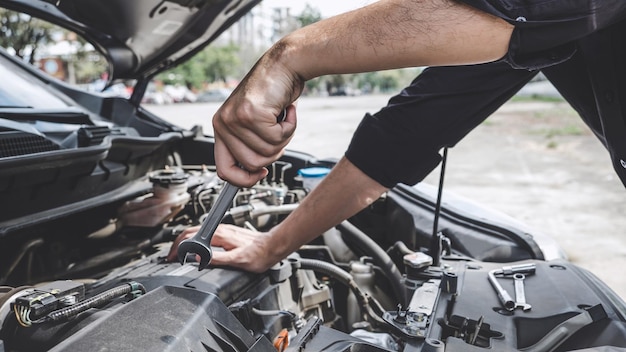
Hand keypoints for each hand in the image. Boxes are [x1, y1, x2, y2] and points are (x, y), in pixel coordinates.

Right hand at [166, 224, 279, 272]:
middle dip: (177, 243)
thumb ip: (216, 259)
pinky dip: (195, 240)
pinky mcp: (227, 233)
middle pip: (191, 232)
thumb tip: (199, 259)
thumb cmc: (259, 254)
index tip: (172, 256)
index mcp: (220, 235)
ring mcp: (224, 230)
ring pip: (198, 232)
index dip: (178, 246)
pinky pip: (205, 234)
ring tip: (179, 253)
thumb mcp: (236, 261)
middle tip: (171, 256)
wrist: (272, 247)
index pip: (191, 236)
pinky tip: (195, 248)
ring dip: (185, 241)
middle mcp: (221, 229)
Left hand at [212, 50, 300, 186]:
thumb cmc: (274, 92)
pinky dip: (290, 126)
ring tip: (282, 117)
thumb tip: (253, 170)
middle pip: (251, 164)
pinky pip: (277, 138)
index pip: (223, 169)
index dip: (243, 179)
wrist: (285, 64)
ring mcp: (236, 119)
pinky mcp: (251, 114)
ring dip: (283, 137)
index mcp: (221, 127)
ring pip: (266, 153)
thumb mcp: (255, 122)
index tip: (260, 173)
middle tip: (279, 131)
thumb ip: (249, 144)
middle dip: (273, 153)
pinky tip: (287, 110)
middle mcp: (223, 123)